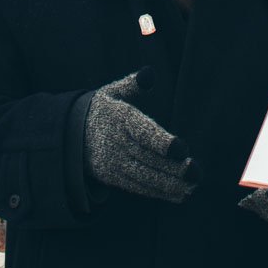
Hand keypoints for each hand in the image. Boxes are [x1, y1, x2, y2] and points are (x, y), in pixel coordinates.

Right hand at [84, 69, 197, 202]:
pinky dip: (159, 192)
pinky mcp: (113, 177)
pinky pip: (138, 187)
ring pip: (143, 176)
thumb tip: (148, 73)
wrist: (71, 134)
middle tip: (195, 170)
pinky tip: (180, 193)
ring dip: (169, 183)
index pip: (141, 131)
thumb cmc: (104, 109)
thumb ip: (132, 84)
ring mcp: (113, 162)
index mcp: (119, 118)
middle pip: (147, 157)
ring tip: (192, 185)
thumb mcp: (113, 92)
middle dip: (172, 167)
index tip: (182, 148)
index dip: (161, 142)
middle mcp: (116, 142)